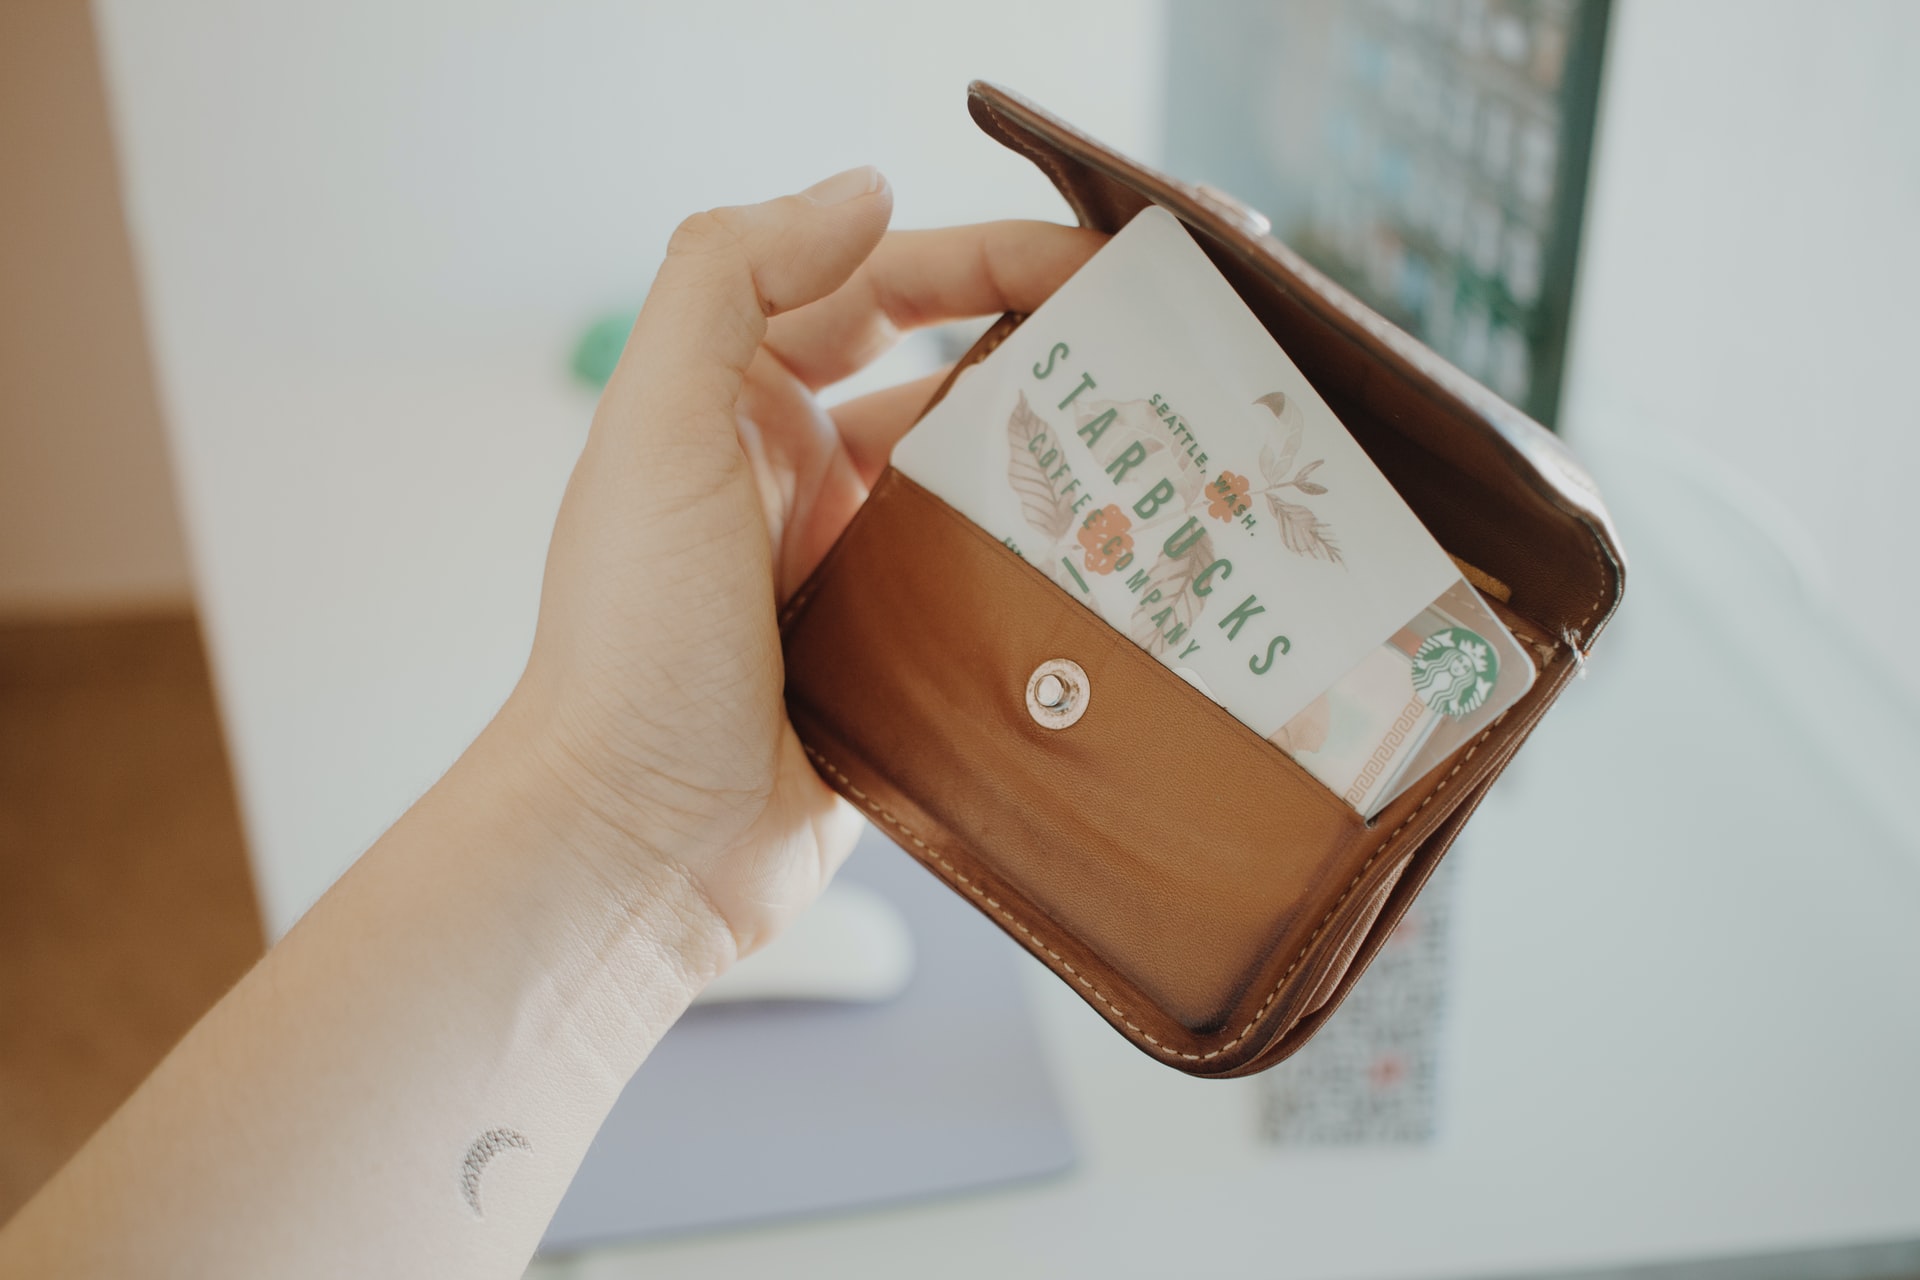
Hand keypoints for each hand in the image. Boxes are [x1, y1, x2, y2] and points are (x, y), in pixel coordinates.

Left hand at [503, 167, 1100, 959]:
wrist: (636, 847)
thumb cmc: (632, 643)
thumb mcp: (657, 429)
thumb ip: (731, 281)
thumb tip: (862, 187)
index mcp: (742, 407)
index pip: (882, 290)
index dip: (986, 257)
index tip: (1097, 258)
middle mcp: (804, 478)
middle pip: (953, 380)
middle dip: (1052, 351)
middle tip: (1165, 348)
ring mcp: (858, 573)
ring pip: (988, 487)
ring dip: (1069, 463)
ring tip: (1176, 454)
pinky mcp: (902, 664)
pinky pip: (996, 594)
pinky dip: (1057, 573)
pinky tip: (1137, 566)